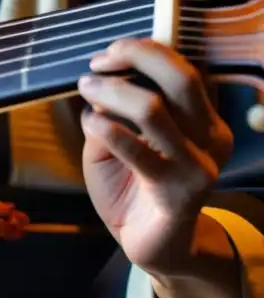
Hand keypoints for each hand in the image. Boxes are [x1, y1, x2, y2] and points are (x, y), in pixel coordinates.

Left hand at [77, 38, 233, 276]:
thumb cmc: (132, 186)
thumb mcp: (116, 141)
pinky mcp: (180, 193)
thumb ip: (113, 113)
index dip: (144, 51)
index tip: (107, 53)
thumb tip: (99, 82)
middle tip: (97, 63)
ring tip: (87, 89)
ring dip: (112, 92)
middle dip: (136, 58)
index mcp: (203, 119)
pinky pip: (138, 151)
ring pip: (155, 110)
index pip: (181, 70)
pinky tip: (91, 124)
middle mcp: (210, 137)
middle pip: (181, 78)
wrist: (154, 245)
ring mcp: (198, 166)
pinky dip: (107, 130)